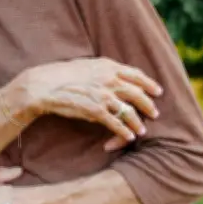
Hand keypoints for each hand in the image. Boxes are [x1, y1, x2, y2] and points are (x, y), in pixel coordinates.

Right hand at [16, 57, 162, 149]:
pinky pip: (116, 124)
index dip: (149, 84)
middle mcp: (109, 80)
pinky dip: (125, 132)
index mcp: (107, 66)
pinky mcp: (96, 111)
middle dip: (149, 105)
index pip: (136, 74)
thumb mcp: (86, 66)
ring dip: (138, 123)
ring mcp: (103, 95)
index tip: (158, 91)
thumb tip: (114, 75)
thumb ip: (103, 70)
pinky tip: (129, 137)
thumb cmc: (61, 75)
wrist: (44, 85)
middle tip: (155, 113)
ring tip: (142, 130)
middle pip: (138, 94)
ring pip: (130, 111)